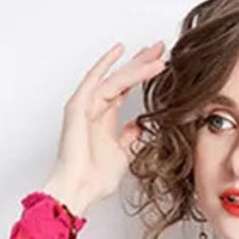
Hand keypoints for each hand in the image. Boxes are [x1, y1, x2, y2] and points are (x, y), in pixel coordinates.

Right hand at [42, 40, 167, 215]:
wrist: (79, 189)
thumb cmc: (95, 179)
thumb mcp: (123, 154)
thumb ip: (130, 136)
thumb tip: (140, 124)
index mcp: (105, 120)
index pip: (126, 91)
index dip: (142, 76)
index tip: (160, 65)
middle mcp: (95, 109)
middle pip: (122, 80)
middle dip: (141, 63)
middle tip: (160, 49)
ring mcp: (86, 106)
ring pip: (115, 79)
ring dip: (136, 66)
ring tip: (156, 55)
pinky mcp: (78, 106)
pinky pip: (94, 79)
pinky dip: (106, 64)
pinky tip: (120, 51)